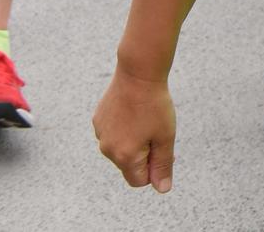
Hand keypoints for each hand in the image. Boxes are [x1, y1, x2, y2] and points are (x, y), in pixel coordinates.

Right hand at [93, 68, 176, 192]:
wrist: (138, 74)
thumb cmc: (155, 105)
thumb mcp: (165, 137)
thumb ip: (163, 165)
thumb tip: (162, 189)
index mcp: (124, 156)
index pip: (139, 180)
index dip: (155, 170)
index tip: (164, 150)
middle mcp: (107, 149)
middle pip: (130, 165)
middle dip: (145, 154)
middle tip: (158, 132)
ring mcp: (100, 134)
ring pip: (121, 149)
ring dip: (135, 141)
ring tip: (145, 118)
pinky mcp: (98, 120)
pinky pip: (113, 133)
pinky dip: (125, 128)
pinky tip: (134, 111)